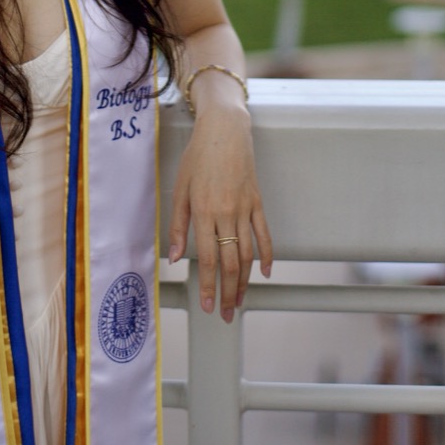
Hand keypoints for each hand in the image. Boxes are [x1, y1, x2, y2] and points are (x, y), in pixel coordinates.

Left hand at [167, 99, 272, 322]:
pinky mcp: (257, 201)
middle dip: (228, 292)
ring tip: (239, 301)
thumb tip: (177, 257)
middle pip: (231, 263)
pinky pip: (264, 233)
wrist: (225, 130)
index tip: (208, 305)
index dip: (209, 286)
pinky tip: (264, 272)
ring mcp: (245, 208)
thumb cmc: (199, 157)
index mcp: (205, 211)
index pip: (209, 259)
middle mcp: (227, 213)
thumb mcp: (181, 188)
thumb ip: (179, 225)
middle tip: (225, 313)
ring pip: (248, 254)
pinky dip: (267, 255)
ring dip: (244, 281)